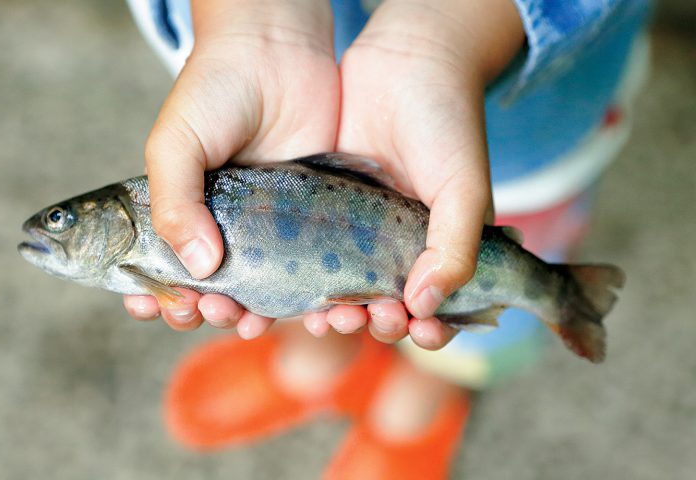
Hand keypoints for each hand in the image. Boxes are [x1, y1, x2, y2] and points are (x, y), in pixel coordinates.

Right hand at [123, 0, 339, 334]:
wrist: (278, 53)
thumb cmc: (215, 91)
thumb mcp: (177, 143)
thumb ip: (174, 201)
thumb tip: (195, 268)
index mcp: (181, 212)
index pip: (158, 271)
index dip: (151, 296)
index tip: (152, 305)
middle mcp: (222, 228)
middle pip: (207, 292)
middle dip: (201, 312)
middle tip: (206, 308)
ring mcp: (266, 230)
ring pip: (255, 293)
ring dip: (246, 316)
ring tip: (245, 321)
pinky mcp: (308, 224)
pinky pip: (303, 272)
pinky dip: (300, 301)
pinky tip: (299, 311)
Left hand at [304, 0, 523, 348]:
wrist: (406, 60)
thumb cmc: (449, 123)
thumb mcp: (463, 187)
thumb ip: (455, 248)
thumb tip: (425, 306)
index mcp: (441, 248)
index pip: (439, 308)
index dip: (431, 330)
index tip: (418, 329)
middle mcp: (399, 247)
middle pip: (385, 307)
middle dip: (375, 322)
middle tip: (362, 318)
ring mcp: (359, 231)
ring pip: (344, 288)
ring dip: (334, 311)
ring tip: (323, 317)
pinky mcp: (323, 210)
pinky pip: (310, 254)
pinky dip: (300, 278)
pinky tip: (286, 293)